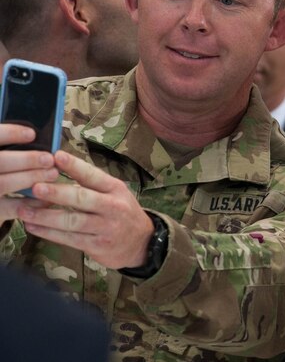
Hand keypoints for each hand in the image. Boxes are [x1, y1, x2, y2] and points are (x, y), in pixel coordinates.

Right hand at [0, 124, 58, 221]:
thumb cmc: (1, 171)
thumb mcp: (1, 156)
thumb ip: (6, 149)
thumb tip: (34, 136)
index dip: (9, 133)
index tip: (32, 134)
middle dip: (26, 160)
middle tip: (49, 158)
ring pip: (2, 184)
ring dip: (30, 178)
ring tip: (52, 173)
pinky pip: (7, 208)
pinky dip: (28, 202)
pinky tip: (46, 196)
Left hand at [18, 150, 153, 269]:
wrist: (142, 242)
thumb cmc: (122, 212)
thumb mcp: (115, 192)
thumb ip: (92, 184)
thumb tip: (58, 170)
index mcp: (115, 189)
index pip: (93, 175)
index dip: (75, 166)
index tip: (57, 156)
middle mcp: (112, 206)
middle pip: (82, 199)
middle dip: (57, 193)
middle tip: (36, 188)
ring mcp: (106, 227)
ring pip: (73, 221)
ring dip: (46, 217)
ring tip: (26, 212)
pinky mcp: (98, 245)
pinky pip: (70, 239)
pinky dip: (50, 233)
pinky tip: (34, 227)